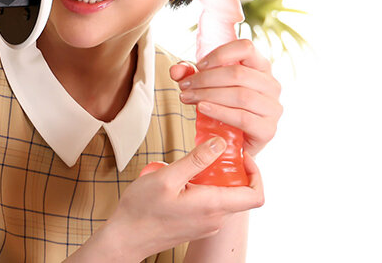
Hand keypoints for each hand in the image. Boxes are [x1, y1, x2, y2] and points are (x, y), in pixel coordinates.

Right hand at [96, 138, 263, 260]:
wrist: (125, 238)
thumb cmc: (142, 210)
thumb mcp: (167, 177)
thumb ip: (197, 160)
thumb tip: (220, 143)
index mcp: (213, 206)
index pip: (255, 195)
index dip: (256, 173)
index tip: (240, 156)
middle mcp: (215, 219)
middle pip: (241, 194)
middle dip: (232, 170)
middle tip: (212, 153)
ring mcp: (207, 225)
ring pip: (225, 198)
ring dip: (216, 179)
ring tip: (193, 166)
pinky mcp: (197, 226)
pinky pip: (212, 205)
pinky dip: (206, 189)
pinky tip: (184, 181)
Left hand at [171, 39, 282, 157]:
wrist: (232, 142)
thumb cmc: (222, 107)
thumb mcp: (204, 87)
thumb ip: (190, 75)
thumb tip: (175, 71)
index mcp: (261, 67)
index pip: (247, 47)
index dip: (220, 53)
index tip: (199, 65)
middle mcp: (272, 85)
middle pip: (239, 73)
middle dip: (205, 79)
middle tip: (184, 86)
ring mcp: (273, 108)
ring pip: (241, 95)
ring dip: (209, 95)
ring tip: (188, 98)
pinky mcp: (268, 130)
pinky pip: (243, 117)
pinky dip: (220, 111)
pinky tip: (202, 109)